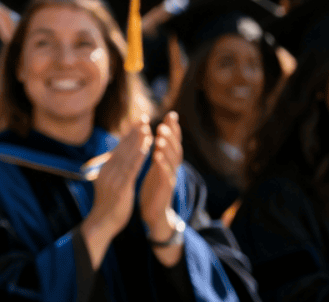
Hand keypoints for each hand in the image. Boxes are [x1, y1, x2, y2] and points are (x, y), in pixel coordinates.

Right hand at [81, 118, 150, 267]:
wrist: (101, 223)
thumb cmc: (107, 205)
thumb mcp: (108, 184)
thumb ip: (112, 170)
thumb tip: (116, 158)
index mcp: (105, 168)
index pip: (119, 148)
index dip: (129, 135)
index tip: (139, 123)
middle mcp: (108, 170)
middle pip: (123, 147)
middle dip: (134, 132)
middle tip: (144, 118)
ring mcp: (113, 178)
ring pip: (128, 155)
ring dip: (138, 141)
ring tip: (147, 128)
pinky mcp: (121, 187)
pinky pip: (131, 169)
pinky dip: (139, 157)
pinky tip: (146, 148)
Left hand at [140, 112, 183, 235]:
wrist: (155, 214)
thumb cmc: (153, 188)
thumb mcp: (156, 167)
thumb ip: (158, 151)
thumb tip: (158, 133)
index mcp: (167, 162)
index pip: (172, 142)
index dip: (173, 129)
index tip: (172, 114)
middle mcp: (171, 168)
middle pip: (175, 149)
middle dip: (171, 136)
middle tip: (165, 123)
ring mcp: (170, 179)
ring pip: (172, 161)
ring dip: (167, 148)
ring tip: (160, 137)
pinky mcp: (165, 190)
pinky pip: (165, 176)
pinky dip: (162, 166)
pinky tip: (157, 158)